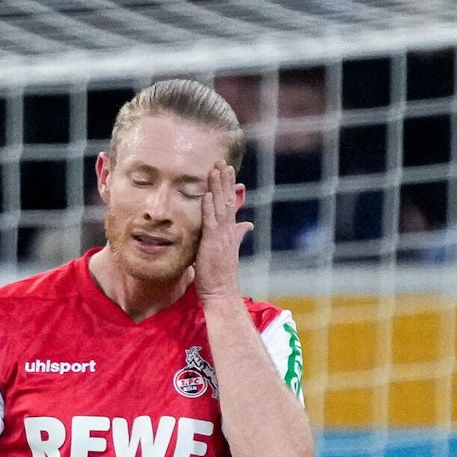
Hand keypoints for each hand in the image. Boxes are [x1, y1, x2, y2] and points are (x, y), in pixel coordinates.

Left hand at [193, 162, 252, 302]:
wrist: (222, 294)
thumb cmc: (220, 276)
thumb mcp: (228, 251)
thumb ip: (237, 235)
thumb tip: (248, 225)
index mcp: (230, 233)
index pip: (230, 206)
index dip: (229, 187)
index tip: (228, 171)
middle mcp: (228, 232)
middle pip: (227, 201)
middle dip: (225, 181)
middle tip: (223, 162)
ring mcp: (222, 237)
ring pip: (220, 207)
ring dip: (217, 187)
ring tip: (216, 169)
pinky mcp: (213, 243)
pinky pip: (211, 221)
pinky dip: (209, 207)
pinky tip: (208, 193)